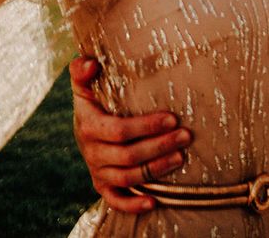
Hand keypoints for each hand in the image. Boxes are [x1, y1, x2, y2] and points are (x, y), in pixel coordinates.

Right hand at [69, 56, 191, 212]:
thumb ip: (82, 68)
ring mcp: (98, 170)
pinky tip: (155, 201)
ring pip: (128, 177)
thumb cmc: (94, 95)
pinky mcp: (103, 184)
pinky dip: (133, 205)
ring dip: (156, 169)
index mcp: (89, 126)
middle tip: (186, 135)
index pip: (119, 130)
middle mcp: (92, 152)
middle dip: (159, 146)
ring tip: (182, 157)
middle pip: (128, 156)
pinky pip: (115, 200)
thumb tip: (91, 63)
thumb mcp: (85, 80)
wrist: (84, 122)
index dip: (146, 126)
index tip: (173, 118)